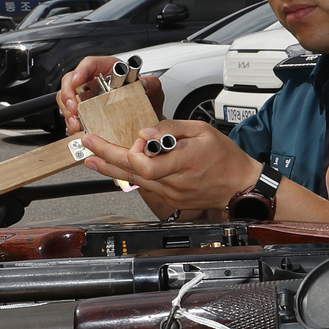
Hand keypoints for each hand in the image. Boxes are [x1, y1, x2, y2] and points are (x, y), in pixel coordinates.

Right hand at [59, 56, 163, 132]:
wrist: (148, 123)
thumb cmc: (146, 102)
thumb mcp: (152, 91)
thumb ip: (151, 83)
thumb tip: (144, 81)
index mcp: (108, 70)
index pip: (90, 64)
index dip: (81, 70)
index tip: (78, 80)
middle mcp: (94, 82)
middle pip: (71, 82)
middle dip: (68, 96)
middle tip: (73, 108)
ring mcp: (87, 97)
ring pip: (67, 99)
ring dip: (68, 112)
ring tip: (76, 123)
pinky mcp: (85, 112)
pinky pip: (71, 115)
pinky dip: (72, 123)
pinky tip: (78, 129)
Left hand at [80, 118, 261, 219]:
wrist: (240, 186)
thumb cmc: (225, 158)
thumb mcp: (203, 130)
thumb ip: (172, 128)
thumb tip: (146, 131)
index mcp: (184, 162)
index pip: (145, 164)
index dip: (133, 151)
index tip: (135, 137)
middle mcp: (174, 182)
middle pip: (131, 172)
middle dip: (106, 156)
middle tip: (88, 144)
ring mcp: (171, 194)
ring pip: (133, 181)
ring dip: (110, 168)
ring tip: (92, 157)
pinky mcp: (170, 199)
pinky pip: (143, 186)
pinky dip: (128, 175)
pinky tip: (116, 167)